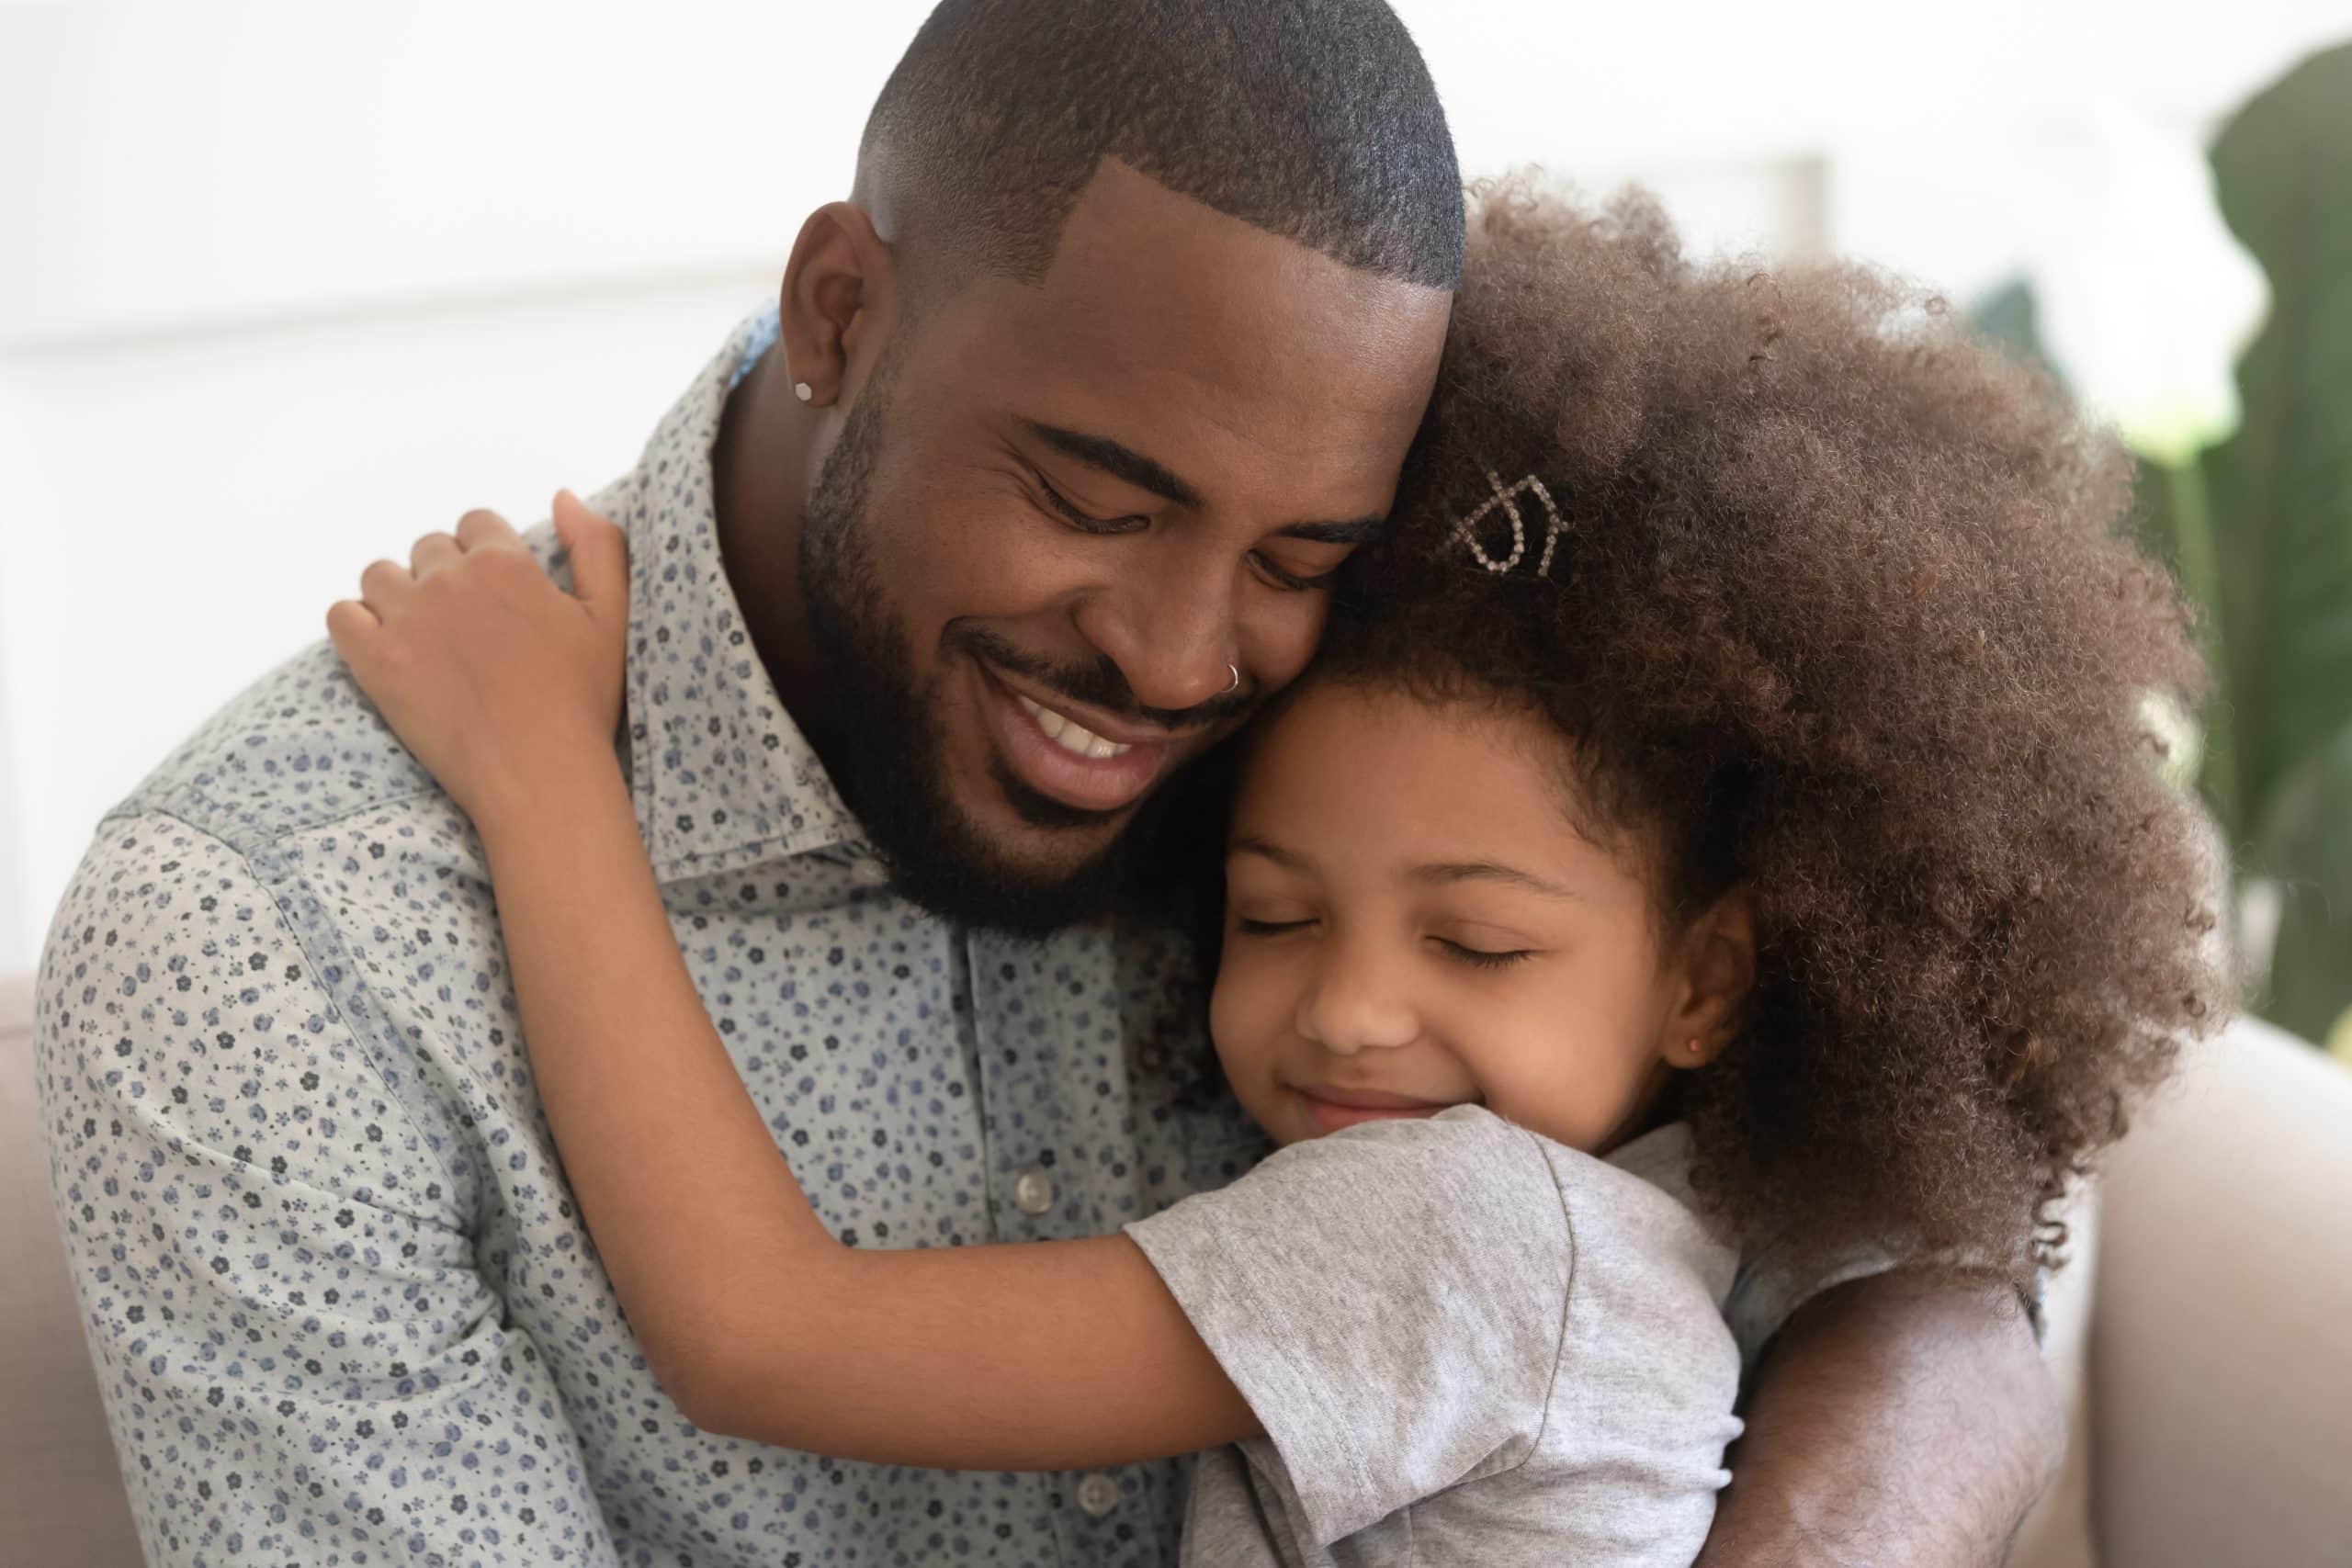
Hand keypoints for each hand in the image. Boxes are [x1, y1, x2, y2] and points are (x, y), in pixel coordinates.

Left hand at [327, 491, 629, 829]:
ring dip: (397, 597)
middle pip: (426, 548)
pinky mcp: (374, 661)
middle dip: (443, 575)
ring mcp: (405, 619)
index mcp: (505, 563)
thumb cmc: (582, 700)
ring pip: (379, 576)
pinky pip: (341, 616)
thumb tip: (562, 496)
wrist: (538, 772)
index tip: (496, 594)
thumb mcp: (614, 616)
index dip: (485, 554)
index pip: (475, 523)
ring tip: (423, 639)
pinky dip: (356, 625)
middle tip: (465, 627)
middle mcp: (448, 580)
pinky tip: (385, 649)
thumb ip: (597, 545)